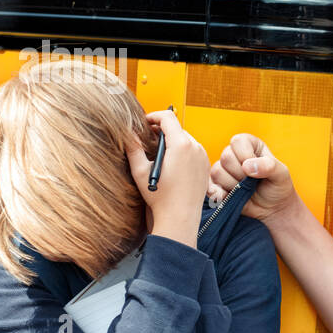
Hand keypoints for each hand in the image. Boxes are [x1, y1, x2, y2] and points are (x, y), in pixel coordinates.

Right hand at [125, 110, 208, 237]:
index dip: (154, 116)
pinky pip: (193, 151)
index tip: (144, 123)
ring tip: (159, 151)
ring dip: (172, 141)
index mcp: (180, 145)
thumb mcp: (140, 171)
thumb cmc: (160, 196)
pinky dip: (182, 151)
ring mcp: (203, 156)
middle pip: (177, 128)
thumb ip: (133, 149)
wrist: (180, 217)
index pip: (168, 117)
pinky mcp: (206, 166)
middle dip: (162, 130)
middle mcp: (195, 147)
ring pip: (186, 139)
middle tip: (148, 137)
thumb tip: (127, 133)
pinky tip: (172, 163)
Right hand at [210, 133, 299, 222]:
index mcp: (249, 144)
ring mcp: (223, 170)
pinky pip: (210, 187)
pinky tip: (231, 197)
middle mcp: (234, 154)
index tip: (257, 169)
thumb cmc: (278, 186)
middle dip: (241, 174)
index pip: (238, 141)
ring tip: (245, 189)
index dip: (246, 156)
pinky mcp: (217, 185)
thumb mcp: (281, 174)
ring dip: (233, 185)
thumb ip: (269, 166)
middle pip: (226, 157)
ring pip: (217, 172)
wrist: (273, 208)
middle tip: (253, 182)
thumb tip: (247, 166)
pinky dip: (219, 194)